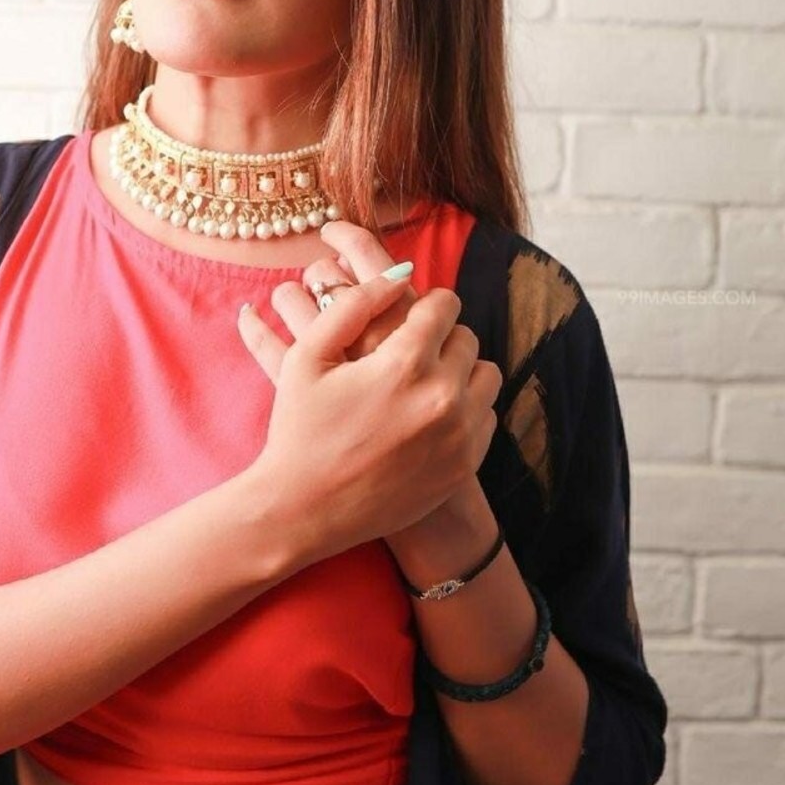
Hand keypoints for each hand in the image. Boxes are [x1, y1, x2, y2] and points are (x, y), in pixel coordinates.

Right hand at [238, 219, 502, 555]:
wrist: (305, 509)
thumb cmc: (299, 428)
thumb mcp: (306, 357)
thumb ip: (353, 304)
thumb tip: (398, 274)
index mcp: (404, 364)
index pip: (444, 306)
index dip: (425, 302)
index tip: (411, 312)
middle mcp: (441, 397)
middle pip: (466, 337)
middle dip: (440, 336)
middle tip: (409, 349)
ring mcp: (458, 436)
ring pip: (484, 375)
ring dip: (459, 369)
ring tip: (423, 379)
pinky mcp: (464, 466)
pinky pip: (486, 416)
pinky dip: (464, 409)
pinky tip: (428, 415)